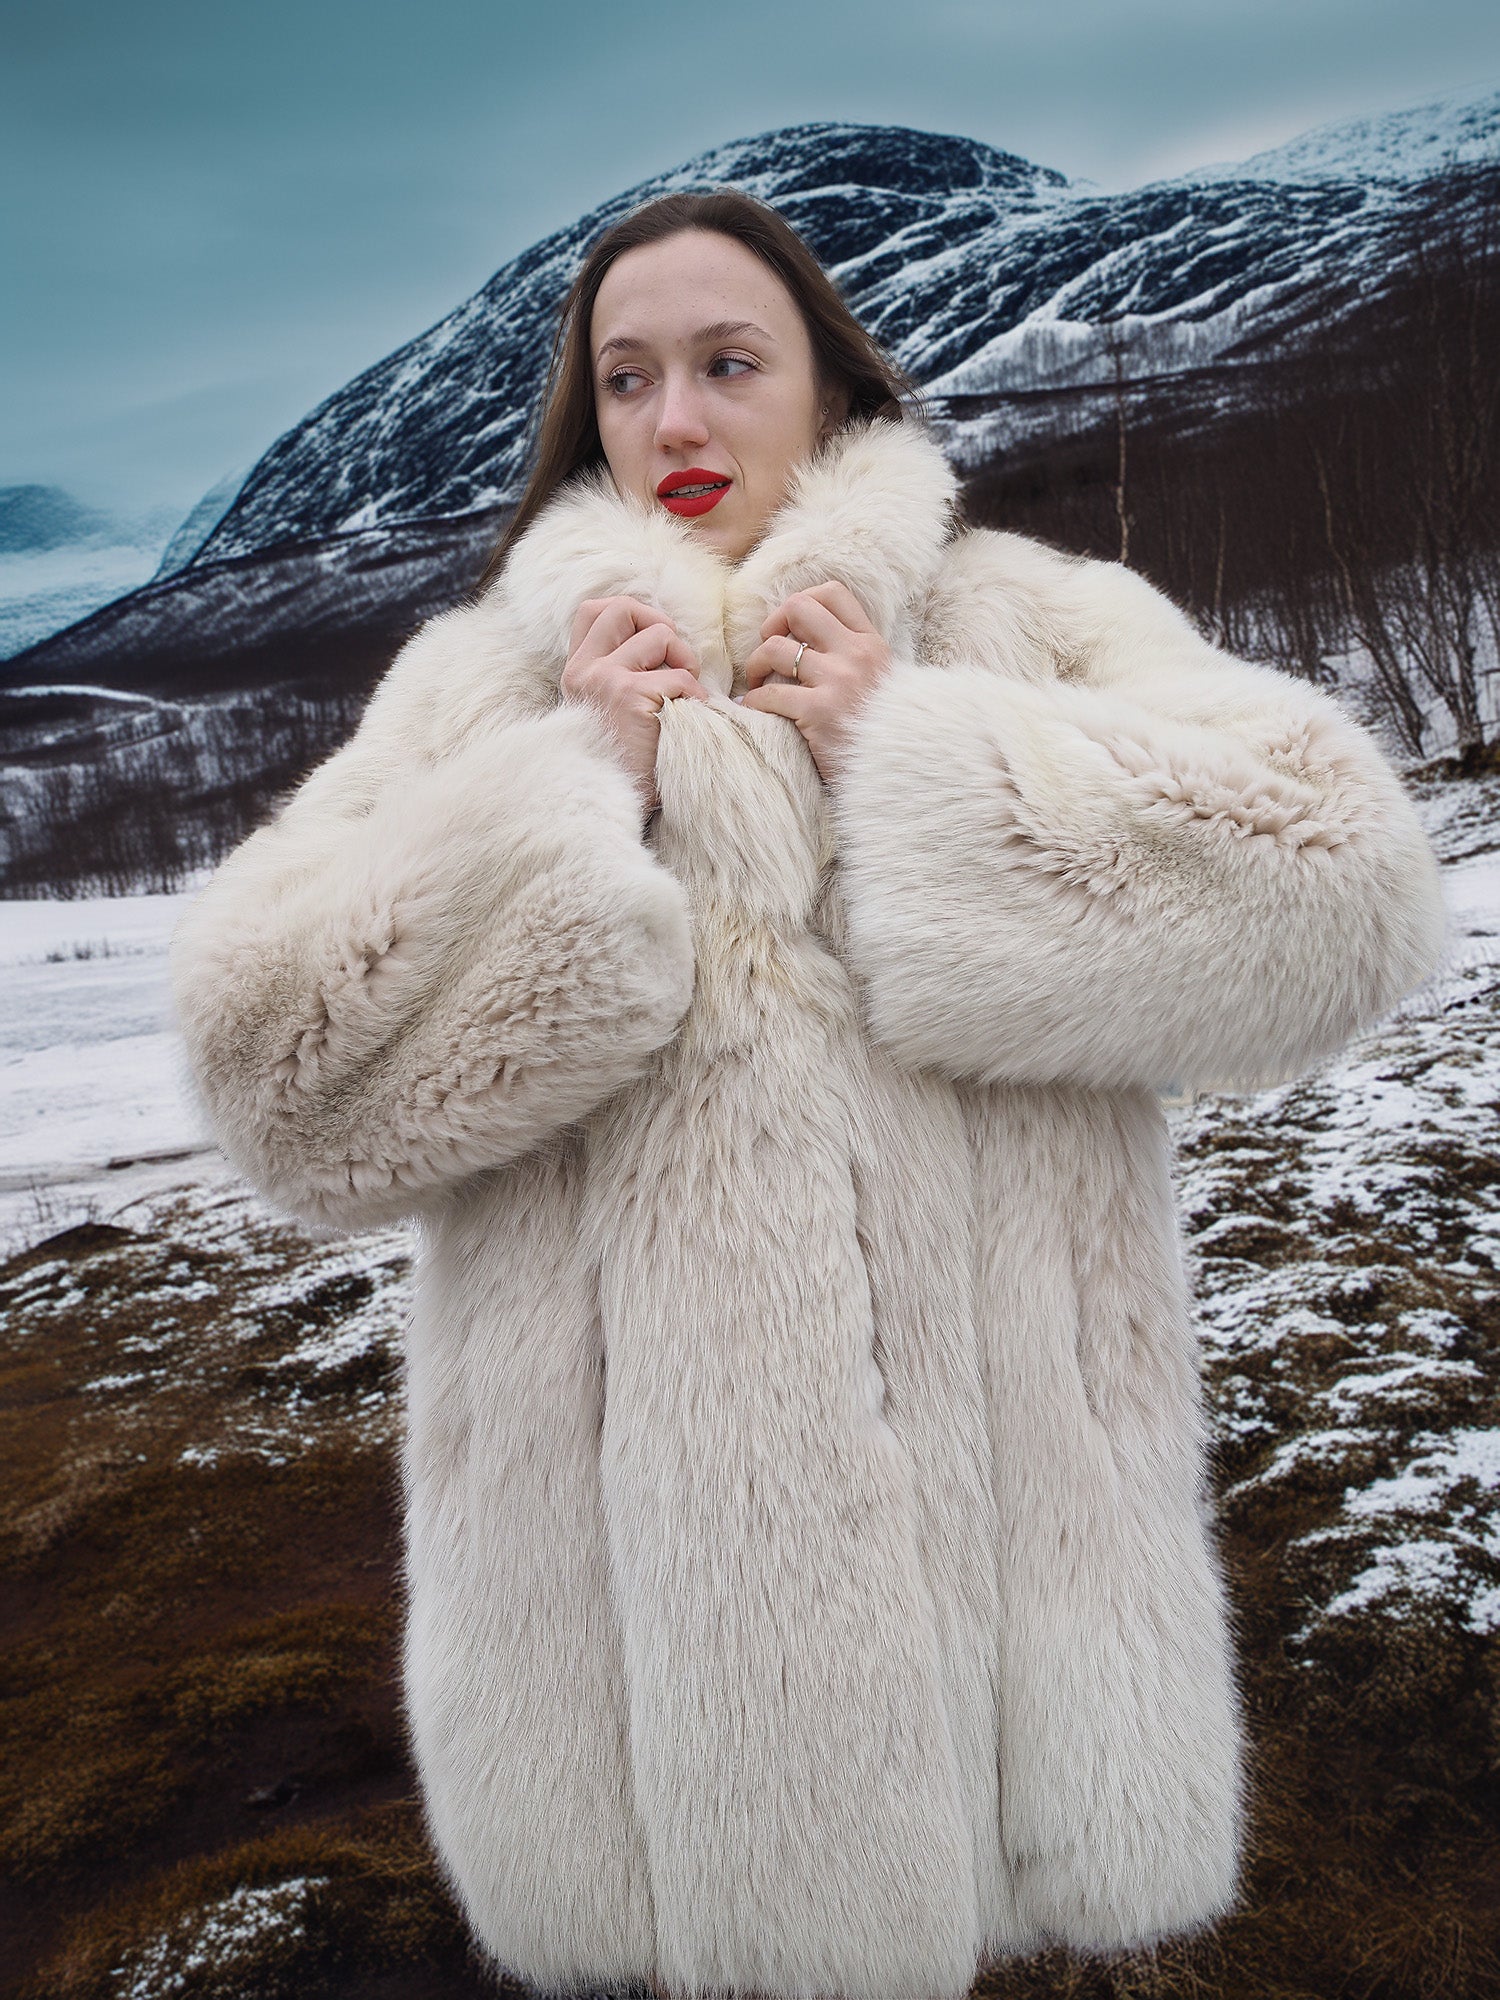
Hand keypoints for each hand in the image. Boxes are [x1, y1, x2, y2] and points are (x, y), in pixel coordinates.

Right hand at [559, 595, 708, 814]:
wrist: (610, 807)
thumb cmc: (622, 765)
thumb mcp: (608, 713)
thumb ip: (619, 675)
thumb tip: (665, 641)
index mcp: (576, 673)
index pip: (594, 611)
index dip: (631, 614)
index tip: (651, 642)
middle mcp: (585, 671)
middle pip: (623, 607)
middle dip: (659, 626)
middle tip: (674, 663)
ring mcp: (606, 680)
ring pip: (660, 635)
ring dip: (684, 663)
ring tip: (685, 698)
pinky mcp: (630, 697)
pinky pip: (681, 677)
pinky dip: (696, 697)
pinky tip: (690, 723)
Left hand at [738, 582, 890, 784]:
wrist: (900, 769)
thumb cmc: (883, 730)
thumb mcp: (882, 681)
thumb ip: (855, 657)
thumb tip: (812, 639)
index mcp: (871, 643)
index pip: (832, 593)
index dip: (802, 601)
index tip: (791, 627)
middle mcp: (855, 655)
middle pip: (798, 608)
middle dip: (772, 624)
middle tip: (767, 651)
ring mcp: (837, 682)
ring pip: (774, 648)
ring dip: (755, 664)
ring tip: (756, 682)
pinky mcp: (818, 713)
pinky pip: (768, 694)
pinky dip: (753, 701)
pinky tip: (754, 710)